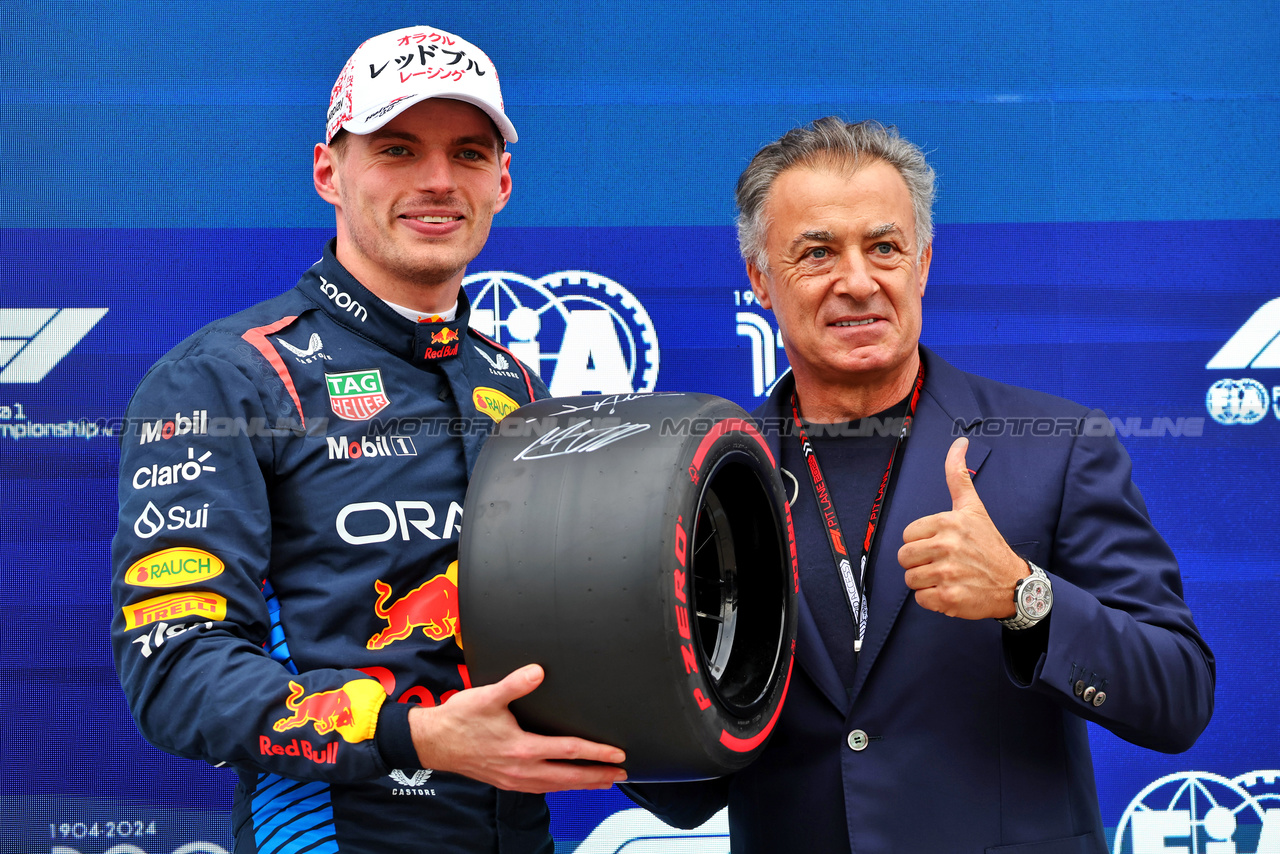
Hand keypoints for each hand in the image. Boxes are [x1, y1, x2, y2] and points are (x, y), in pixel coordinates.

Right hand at [407, 663, 626, 792]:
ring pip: (556, 786)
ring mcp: (514, 779)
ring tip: (602, 782)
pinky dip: (560, 786)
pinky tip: (565, 783)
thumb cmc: (459, 719)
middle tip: (621, 774)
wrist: (433, 743)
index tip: (617, 754)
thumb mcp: (488, 696)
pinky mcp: (506, 782)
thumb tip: (538, 671)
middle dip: (598, 775)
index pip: (569, 751)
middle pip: (569, 776)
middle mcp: (521, 769)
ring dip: (582, 784)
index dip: (596, 753)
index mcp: (522, 748)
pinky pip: (541, 788)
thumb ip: (516, 683)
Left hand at [898, 437, 1026, 619]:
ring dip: (925, 582)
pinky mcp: (949, 597)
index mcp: (948, 522)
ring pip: (910, 579)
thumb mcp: (973, 507)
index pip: (908, 535)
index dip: (921, 542)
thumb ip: (958, 475)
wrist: (1014, 583)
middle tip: (941, 563)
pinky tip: (950, 591)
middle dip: (919, 563)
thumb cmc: (989, 545)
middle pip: (904, 557)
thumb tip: (959, 442)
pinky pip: (920, 599)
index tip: (940, 544)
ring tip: (947, 577)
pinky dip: (932, 599)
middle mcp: (947, 546)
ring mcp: (948, 573)